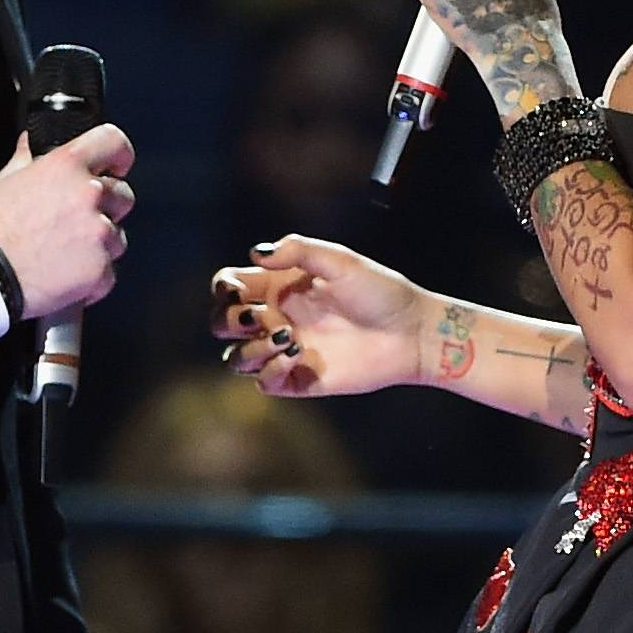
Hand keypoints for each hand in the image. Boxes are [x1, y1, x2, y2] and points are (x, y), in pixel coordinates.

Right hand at [0, 124, 137, 317]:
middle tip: (75, 223)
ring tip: (63, 253)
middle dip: (106, 208)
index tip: (116, 167)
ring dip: (99, 245)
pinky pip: (108, 273)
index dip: (118, 156)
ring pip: (117, 237)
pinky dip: (92, 278)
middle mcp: (88, 195)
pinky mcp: (100, 269)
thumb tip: (30, 145)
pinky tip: (64, 275)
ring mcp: (98, 233)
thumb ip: (27, 159)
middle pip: (123, 194)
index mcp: (66, 165)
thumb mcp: (4, 181)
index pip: (113, 142)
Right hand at [211, 237, 425, 396]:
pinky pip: (262, 382)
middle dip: (228, 321)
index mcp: (279, 286)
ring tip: (286, 337)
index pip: (228, 287)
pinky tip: (297, 355)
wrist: (410, 332)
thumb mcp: (340, 261)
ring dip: (250, 348)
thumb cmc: (379, 291)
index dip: (222, 288)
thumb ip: (298, 250)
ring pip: (236, 359)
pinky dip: (270, 370)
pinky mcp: (298, 379)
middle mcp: (276, 318)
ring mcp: (284, 351)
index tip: (237, 290)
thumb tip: (256, 253)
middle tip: (260, 317)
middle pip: (222, 325)